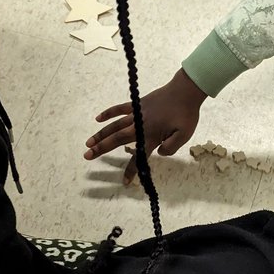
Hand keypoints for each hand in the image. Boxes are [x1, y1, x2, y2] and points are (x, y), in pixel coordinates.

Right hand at [84, 68, 205, 183]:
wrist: (185, 91)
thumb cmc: (186, 114)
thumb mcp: (184, 135)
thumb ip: (171, 148)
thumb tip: (158, 153)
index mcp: (151, 136)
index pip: (138, 157)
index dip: (131, 170)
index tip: (124, 181)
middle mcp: (140, 126)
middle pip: (117, 139)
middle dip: (101, 149)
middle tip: (87, 156)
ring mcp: (136, 114)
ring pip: (114, 126)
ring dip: (100, 134)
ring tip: (88, 143)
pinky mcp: (137, 104)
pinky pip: (119, 109)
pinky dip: (108, 113)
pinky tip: (98, 119)